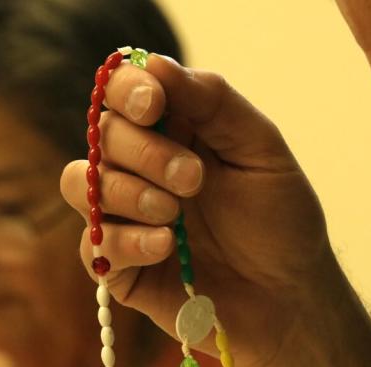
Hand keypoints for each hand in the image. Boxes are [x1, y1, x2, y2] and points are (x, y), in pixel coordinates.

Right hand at [60, 54, 335, 366]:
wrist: (289, 299)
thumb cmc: (282, 223)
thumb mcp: (262, 152)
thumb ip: (214, 103)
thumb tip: (154, 64)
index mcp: (176, 130)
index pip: (126, 92)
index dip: (128, 90)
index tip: (153, 105)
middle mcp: (143, 168)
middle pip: (102, 134)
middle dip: (142, 152)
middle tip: (194, 179)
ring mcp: (126, 217)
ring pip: (80, 183)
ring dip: (128, 193)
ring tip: (176, 214)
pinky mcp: (120, 266)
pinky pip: (93, 243)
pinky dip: (125, 240)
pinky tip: (165, 246)